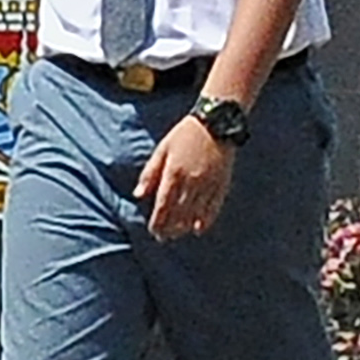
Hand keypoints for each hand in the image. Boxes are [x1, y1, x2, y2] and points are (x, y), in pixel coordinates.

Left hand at [135, 117, 236, 240]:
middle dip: (169, 228)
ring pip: (195, 214)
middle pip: (178, 213)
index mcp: (174, 173)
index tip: (153, 231)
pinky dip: (205, 220)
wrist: (216, 123)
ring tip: (177, 234)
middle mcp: (191, 182)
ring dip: (184, 227)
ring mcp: (208, 185)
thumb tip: (138, 195)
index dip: (158, 222)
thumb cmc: (184, 134)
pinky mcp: (221, 184)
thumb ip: (150, 173)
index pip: (163, 205)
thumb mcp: (162, 149)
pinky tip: (198, 229)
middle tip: (162, 237)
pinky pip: (213, 208)